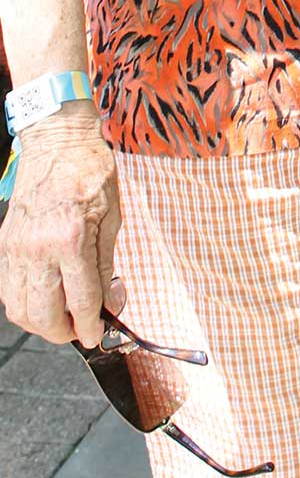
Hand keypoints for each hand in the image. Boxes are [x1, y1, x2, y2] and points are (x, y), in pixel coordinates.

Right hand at [0, 105, 121, 345]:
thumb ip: (106, 262)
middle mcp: (39, 248)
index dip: (90, 325)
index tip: (96, 335)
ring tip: (63, 319)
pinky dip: (24, 305)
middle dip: (65, 332)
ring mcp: (17, 249)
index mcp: (71, 238)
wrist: (56, 142)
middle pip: (45, 314)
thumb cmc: (90, 171)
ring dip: (41, 324)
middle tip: (80, 330)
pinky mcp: (6, 246)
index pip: (81, 300)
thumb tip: (109, 299)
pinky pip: (9, 291)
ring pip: (21, 309)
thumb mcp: (112, 215)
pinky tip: (42, 300)